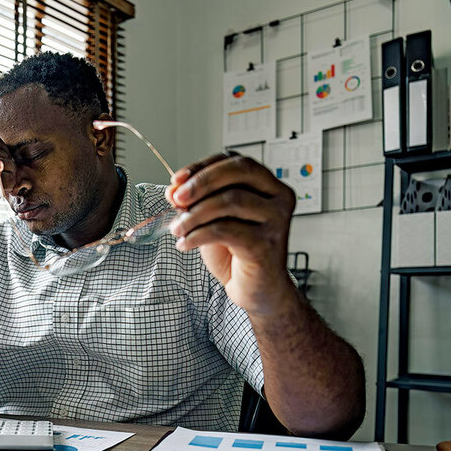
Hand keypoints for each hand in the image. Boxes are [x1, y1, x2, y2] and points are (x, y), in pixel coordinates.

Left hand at [166, 152, 296, 315]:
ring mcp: (275, 220)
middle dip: (201, 182)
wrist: (256, 290)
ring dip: (195, 214)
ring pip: (230, 201)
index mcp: (268, 185)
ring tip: (178, 228)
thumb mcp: (213, 220)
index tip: (177, 180)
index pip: (234, 160)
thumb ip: (198, 202)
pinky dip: (198, 235)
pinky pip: (225, 230)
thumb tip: (173, 190)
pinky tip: (185, 243)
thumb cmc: (237, 253)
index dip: (203, 166)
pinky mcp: (265, 244)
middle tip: (176, 198)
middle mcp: (278, 198)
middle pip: (238, 172)